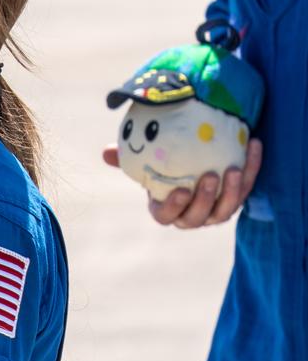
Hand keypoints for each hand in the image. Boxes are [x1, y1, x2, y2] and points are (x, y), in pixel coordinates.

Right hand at [102, 139, 262, 228]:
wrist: (194, 163)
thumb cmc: (165, 166)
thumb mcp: (147, 162)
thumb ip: (128, 159)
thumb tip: (106, 152)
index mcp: (166, 210)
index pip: (167, 216)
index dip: (174, 206)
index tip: (180, 190)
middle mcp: (191, 216)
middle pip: (198, 216)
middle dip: (206, 199)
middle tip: (210, 176)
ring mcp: (215, 211)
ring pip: (225, 210)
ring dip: (231, 192)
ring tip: (233, 168)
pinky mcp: (237, 198)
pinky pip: (246, 188)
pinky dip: (251, 169)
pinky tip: (253, 144)